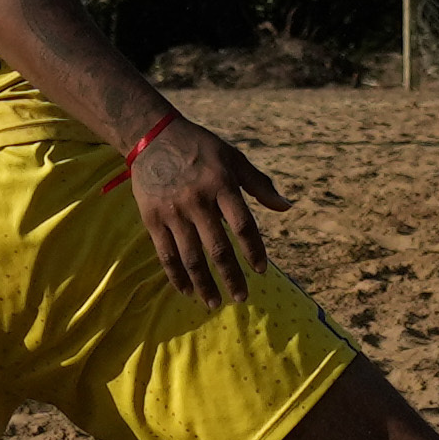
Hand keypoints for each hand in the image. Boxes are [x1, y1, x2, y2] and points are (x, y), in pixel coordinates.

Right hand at [123, 113, 282, 302]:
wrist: (152, 136)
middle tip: (241, 297)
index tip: (261, 270)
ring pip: (191, 257)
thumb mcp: (233, 158)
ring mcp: (173, 212)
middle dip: (231, 276)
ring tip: (214, 302)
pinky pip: (166, 255)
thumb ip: (259, 184)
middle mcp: (198, 201)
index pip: (243, 225)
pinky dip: (177, 276)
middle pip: (218, 248)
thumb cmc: (200, 148)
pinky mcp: (152, 219)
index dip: (253, 250)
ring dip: (204, 284)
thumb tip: (286, 207)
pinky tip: (187, 291)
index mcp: (222, 184)